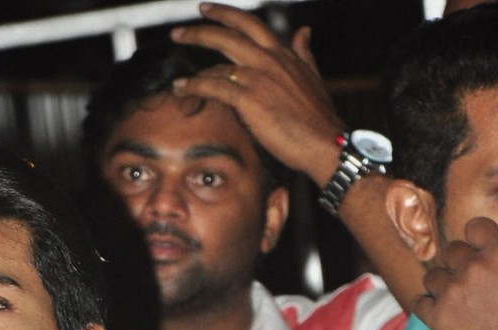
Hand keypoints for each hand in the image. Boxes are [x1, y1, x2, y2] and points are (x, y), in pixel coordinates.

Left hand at [171, 2, 342, 181]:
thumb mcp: (313, 76)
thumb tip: (303, 30)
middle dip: (200, 31)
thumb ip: (303, 52)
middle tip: (177, 32)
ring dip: (193, 70)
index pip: (250, 24)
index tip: (206, 10)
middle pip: (229, 35)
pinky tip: (181, 89)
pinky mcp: (250, 99)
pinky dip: (195, 86)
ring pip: (218, 63)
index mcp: (283, 53)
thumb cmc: (318, 117)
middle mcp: (269, 59)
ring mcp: (259, 77)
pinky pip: (215, 87)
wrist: (324, 142)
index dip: (226, 15)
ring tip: (177, 79)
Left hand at [414, 218, 497, 329]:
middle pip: (452, 251)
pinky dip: (428, 309)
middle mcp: (474, 267)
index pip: (475, 227)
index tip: (479, 252)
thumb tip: (490, 251)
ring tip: (456, 301)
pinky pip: (420, 303)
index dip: (476, 239)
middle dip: (459, 264)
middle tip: (470, 283)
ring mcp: (453, 291)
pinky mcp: (437, 317)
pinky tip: (442, 316)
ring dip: (441, 286)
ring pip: (433, 276)